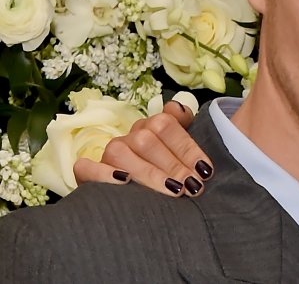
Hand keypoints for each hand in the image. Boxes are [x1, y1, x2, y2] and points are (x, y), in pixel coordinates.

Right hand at [72, 101, 213, 196]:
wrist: (141, 197)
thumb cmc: (169, 172)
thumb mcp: (182, 149)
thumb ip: (185, 125)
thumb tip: (179, 109)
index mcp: (151, 126)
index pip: (167, 125)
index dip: (187, 148)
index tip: (205, 171)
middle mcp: (128, 137)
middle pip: (146, 140)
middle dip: (173, 165)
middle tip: (193, 186)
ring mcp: (107, 154)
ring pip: (120, 153)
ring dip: (148, 173)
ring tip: (173, 191)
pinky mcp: (87, 174)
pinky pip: (85, 167)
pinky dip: (103, 174)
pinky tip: (125, 183)